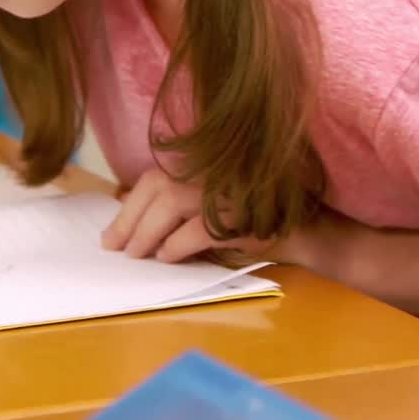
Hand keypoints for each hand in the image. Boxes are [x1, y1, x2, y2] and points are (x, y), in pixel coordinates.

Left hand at [102, 168, 295, 264]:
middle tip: (115, 248)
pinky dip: (177, 245)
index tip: (112, 233)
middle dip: (129, 220)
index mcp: (207, 162)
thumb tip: (130, 217)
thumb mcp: (214, 202)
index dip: (129, 205)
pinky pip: (198, 229)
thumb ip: (178, 204)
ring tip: (138, 255)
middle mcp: (215, 168)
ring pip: (171, 203)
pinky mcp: (242, 214)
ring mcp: (228, 188)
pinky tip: (168, 257)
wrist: (306, 227)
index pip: (155, 178)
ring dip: (147, 232)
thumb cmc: (256, 215)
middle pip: (157, 187)